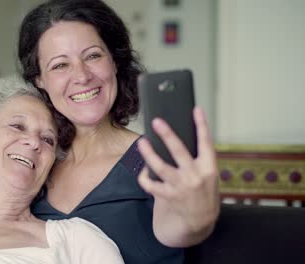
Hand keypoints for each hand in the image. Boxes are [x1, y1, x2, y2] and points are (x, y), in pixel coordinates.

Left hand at [137, 106, 219, 246]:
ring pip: (160, 167)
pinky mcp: (168, 196)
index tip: (196, 109)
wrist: (200, 221)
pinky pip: (151, 184)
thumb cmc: (203, 192)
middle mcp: (195, 176)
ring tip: (142, 142)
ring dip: (149, 154)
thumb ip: (196, 159)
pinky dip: (144, 178)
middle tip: (158, 121)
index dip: (202, 125)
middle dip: (168, 135)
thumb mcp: (207, 175)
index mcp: (209, 168)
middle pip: (179, 151)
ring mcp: (181, 186)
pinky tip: (142, 172)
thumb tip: (175, 138)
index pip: (206, 143)